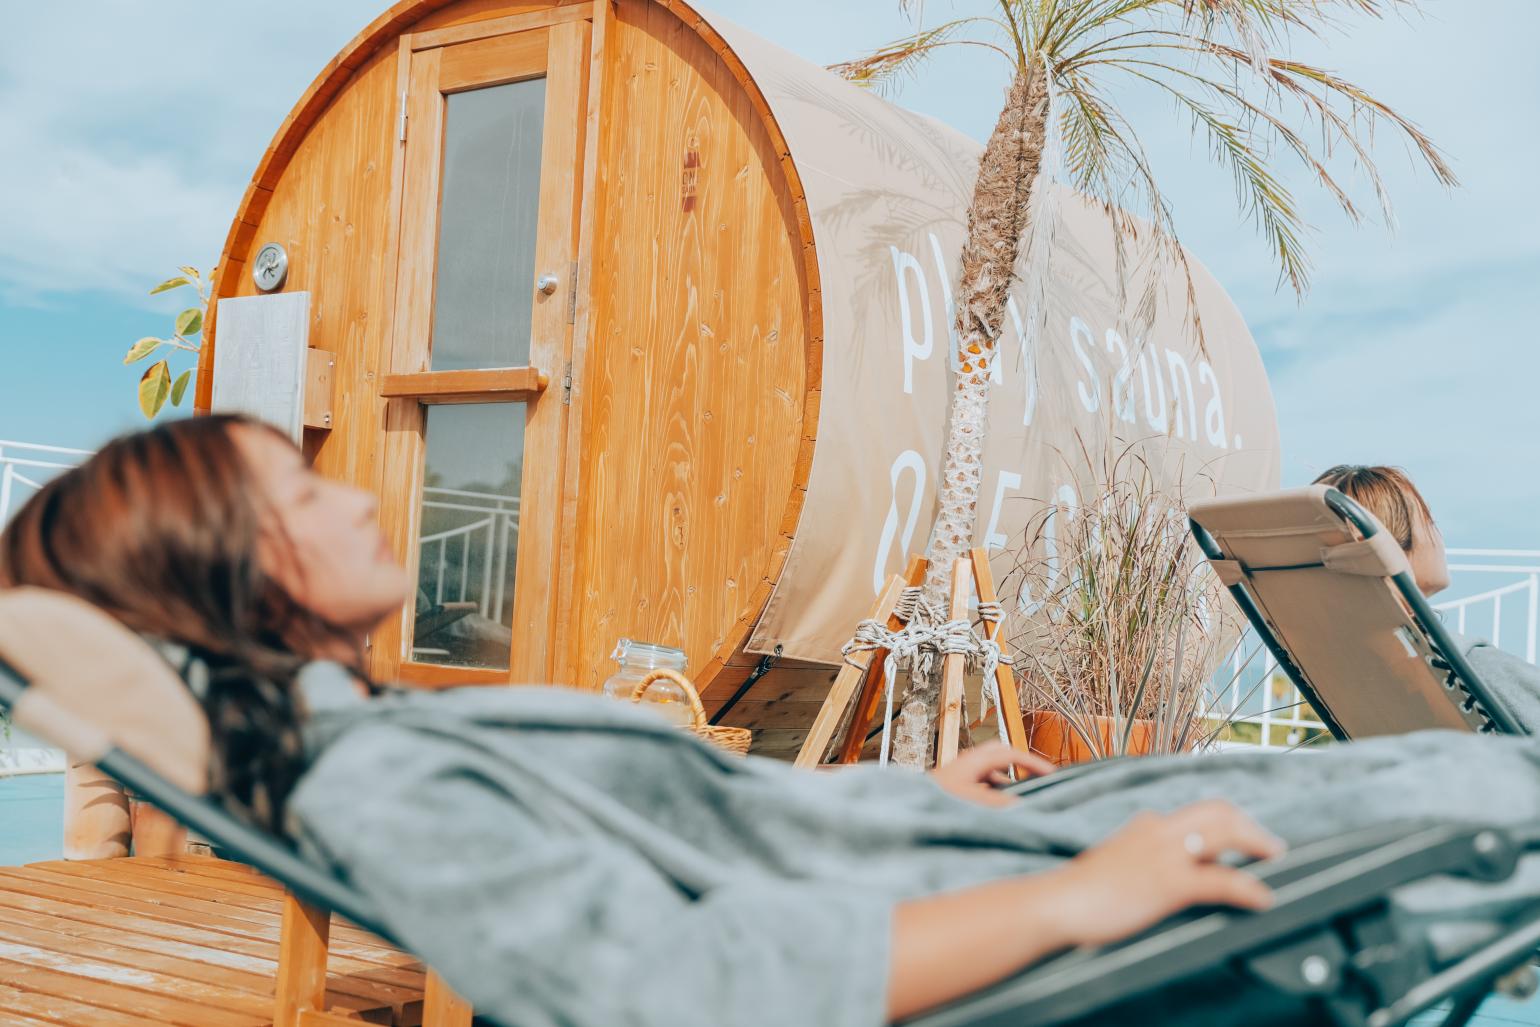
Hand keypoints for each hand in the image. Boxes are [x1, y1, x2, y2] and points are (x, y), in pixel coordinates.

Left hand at [929, 741, 1056, 806]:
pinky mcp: (958, 781)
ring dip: (1010, 777)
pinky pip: (984, 779)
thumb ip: (997, 802)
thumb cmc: (936, 799)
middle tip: (1041, 776)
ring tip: (1025, 793)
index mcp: (976, 760)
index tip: (1053, 775)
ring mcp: (963, 769)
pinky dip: (997, 787)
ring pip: (993, 767)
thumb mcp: (971, 801)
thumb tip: (1023, 804)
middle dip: (1023, 762)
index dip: (1034, 763)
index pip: (1012, 755)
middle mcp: (970, 760)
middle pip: (1003, 753)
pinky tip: (1001, 803)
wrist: (907, 802)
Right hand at [1047, 800, 1284, 946]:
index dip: (1226, 821)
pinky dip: (1248, 887)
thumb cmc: (1080, 890)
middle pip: (1217, 810)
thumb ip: (1136, 854)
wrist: (1059, 902)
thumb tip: (1152, 865)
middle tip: (1271, 845)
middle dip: (1249, 824)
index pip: (1194, 812)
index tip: (1243, 834)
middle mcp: (1159, 831)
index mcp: (1146, 826)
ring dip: (1257, 843)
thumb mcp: (1113, 861)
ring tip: (1276, 858)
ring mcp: (1166, 855)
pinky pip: (1222, 880)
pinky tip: (1263, 898)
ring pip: (1225, 832)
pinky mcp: (1169, 884)